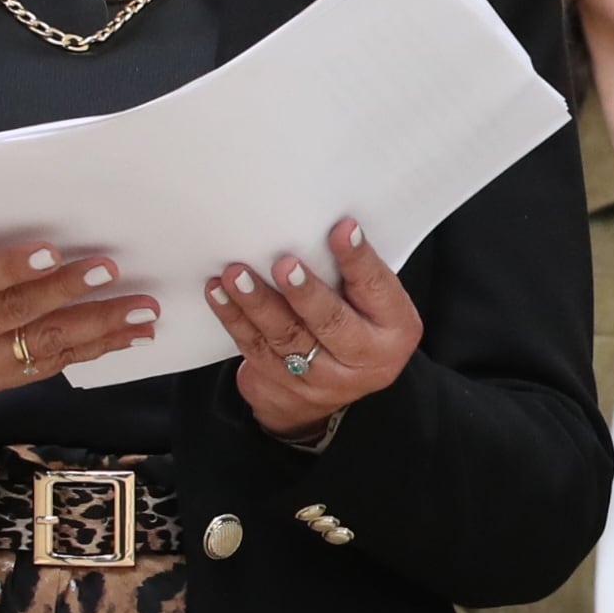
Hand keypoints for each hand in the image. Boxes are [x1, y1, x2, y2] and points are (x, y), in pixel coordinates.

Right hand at [0, 218, 156, 419]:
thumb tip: (28, 200)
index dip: (10, 267)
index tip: (51, 252)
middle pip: (16, 313)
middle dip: (69, 291)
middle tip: (112, 269)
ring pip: (45, 345)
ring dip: (100, 326)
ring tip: (143, 309)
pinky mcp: (0, 382)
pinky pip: (54, 364)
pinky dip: (96, 347)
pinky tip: (130, 333)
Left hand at [205, 222, 426, 439]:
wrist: (335, 382)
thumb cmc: (356, 319)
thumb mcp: (372, 300)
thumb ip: (353, 274)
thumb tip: (317, 225)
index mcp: (395, 329)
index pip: (376, 288)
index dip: (358, 260)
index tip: (342, 229)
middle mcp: (365, 359)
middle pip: (331, 324)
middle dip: (305, 294)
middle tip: (284, 264)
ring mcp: (323, 380)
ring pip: (286, 339)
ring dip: (257, 304)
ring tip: (235, 275)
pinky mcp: (284, 387)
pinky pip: (256, 350)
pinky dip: (234, 319)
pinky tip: (218, 293)